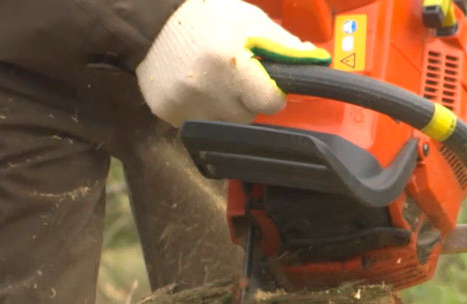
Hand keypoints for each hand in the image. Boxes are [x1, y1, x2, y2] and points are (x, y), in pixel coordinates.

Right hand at [136, 0, 329, 126]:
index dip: (272, 93)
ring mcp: (185, 104)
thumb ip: (283, 44)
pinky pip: (197, 124)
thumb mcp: (250, 21)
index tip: (266, 83)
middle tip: (235, 77)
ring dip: (224, 109)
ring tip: (214, 82)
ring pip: (223, 125)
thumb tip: (314, 62)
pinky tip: (194, 87)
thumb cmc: (207, 16)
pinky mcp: (167, 114)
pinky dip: (200, 110)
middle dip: (247, 100)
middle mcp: (207, 88)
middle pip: (247, 116)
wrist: (152, 19)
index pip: (270, 102)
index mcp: (231, 63)